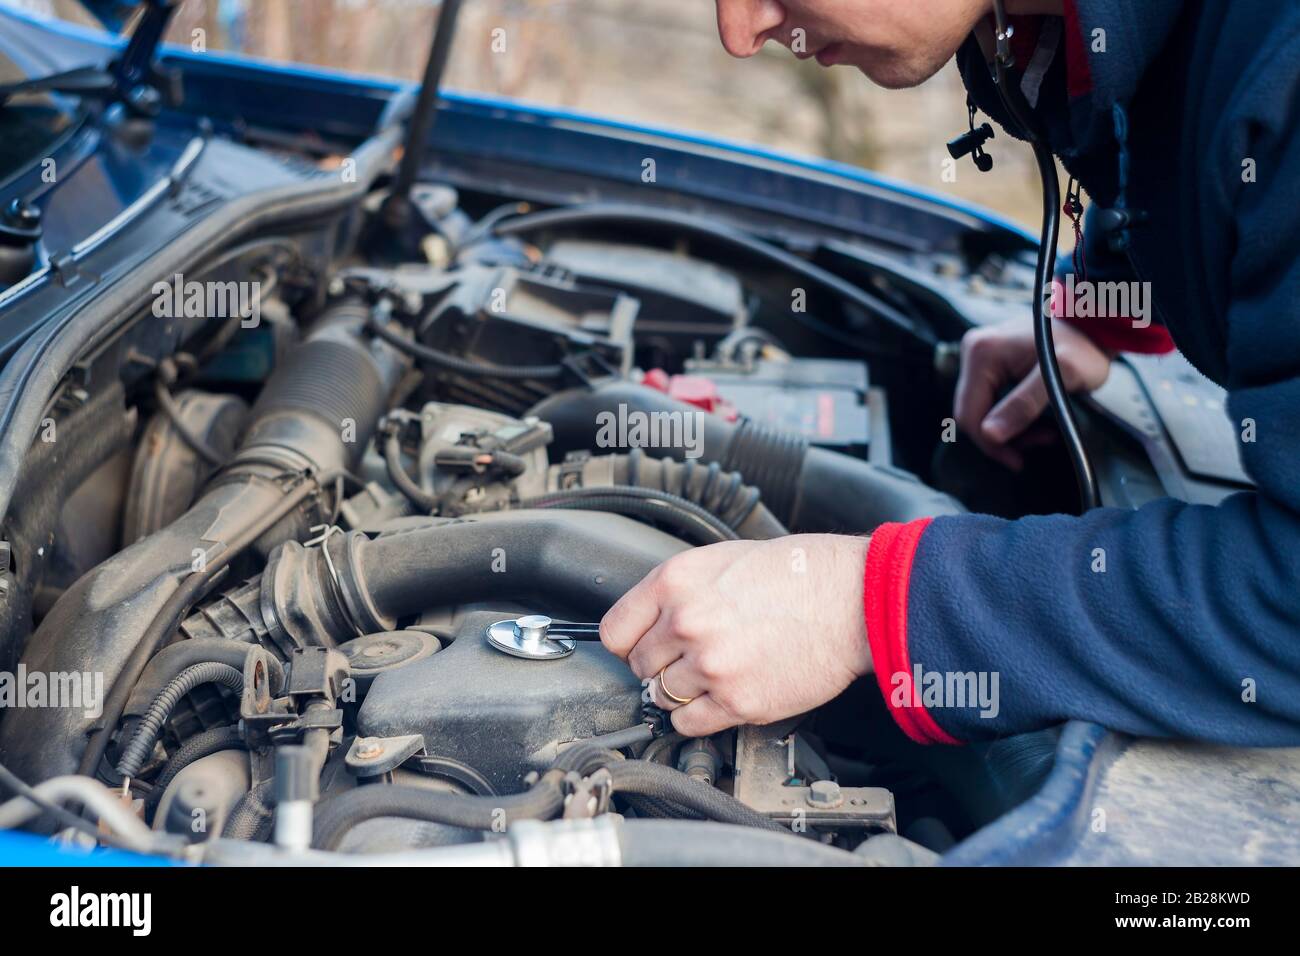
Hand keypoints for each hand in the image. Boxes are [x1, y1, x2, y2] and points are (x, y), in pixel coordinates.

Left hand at [600, 535, 871, 736]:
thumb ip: (679, 591)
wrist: (851, 599)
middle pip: (639, 666)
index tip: (640, 648)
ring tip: (712, 674)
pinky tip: (719, 698)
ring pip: (662, 697)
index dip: (629, 643)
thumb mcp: (722, 560)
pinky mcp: (737, 701)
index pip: (614, 632)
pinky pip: (689, 725)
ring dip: (681, 692)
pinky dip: (698, 718)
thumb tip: (651, 621)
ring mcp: (710, 665)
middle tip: (690, 658)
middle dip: (661, 665)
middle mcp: (686, 623)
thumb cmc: (798, 574)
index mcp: (676, 582)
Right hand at [954, 316, 1111, 470]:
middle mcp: (974, 352)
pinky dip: (1010, 417)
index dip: (990, 444)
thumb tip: (989, 434)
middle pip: (972, 414)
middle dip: (1002, 437)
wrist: (1094, 323)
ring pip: (981, 410)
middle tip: (1039, 443)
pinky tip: (1035, 420)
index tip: (1018, 460)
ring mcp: (981, 357)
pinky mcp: (990, 364)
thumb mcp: (1060, 376)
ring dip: (1009, 430)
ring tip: (1044, 433)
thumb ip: (1023, 404)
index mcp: (982, 353)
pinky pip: (990, 401)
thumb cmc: (1083, 345)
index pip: (969, 414)